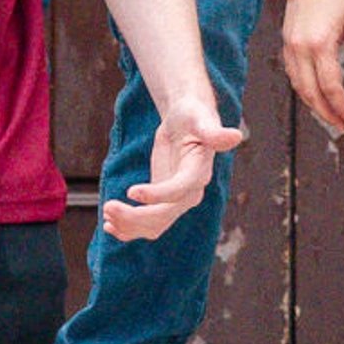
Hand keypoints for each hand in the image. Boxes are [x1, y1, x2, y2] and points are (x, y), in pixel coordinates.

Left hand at [102, 89, 242, 241]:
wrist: (186, 121)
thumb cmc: (194, 114)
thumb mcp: (201, 117)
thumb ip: (214, 131)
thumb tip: (236, 136)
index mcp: (200, 172)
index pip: (180, 191)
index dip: (157, 194)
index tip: (131, 191)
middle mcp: (190, 192)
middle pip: (164, 214)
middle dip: (135, 216)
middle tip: (108, 206)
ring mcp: (176, 200)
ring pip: (154, 224)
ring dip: (129, 225)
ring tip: (106, 215)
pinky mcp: (162, 200)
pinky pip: (147, 222)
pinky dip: (128, 228)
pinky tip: (109, 226)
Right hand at [281, 0, 343, 136]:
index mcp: (320, 44)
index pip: (331, 87)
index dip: (342, 107)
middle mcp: (300, 48)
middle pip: (311, 92)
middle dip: (327, 113)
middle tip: (342, 126)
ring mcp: (289, 45)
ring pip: (298, 86)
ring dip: (314, 104)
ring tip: (330, 115)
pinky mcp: (286, 41)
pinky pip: (292, 73)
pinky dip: (303, 88)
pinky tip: (315, 94)